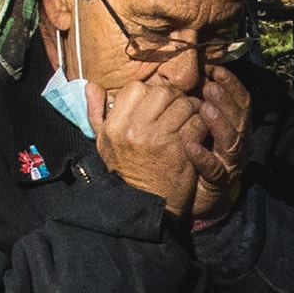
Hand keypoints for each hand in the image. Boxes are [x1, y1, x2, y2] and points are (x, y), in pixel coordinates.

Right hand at [90, 81, 208, 221]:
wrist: (145, 206)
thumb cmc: (125, 173)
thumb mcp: (103, 144)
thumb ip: (96, 114)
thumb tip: (90, 86)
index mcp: (115, 124)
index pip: (137, 88)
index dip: (151, 93)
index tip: (159, 106)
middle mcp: (135, 129)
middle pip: (164, 93)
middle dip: (176, 98)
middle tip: (181, 109)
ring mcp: (159, 138)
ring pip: (184, 105)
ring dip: (193, 110)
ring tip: (193, 119)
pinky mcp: (181, 149)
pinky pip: (198, 123)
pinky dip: (202, 125)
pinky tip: (200, 132)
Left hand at [183, 64, 251, 225]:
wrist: (194, 196)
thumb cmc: (195, 154)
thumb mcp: (199, 124)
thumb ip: (199, 103)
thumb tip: (192, 72)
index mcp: (236, 127)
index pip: (242, 102)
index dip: (232, 86)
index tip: (216, 70)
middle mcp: (239, 144)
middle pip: (240, 120)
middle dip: (227, 101)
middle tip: (210, 87)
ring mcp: (230, 164)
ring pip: (232, 142)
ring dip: (219, 124)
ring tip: (205, 109)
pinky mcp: (218, 182)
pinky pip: (214, 169)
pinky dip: (204, 157)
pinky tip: (191, 146)